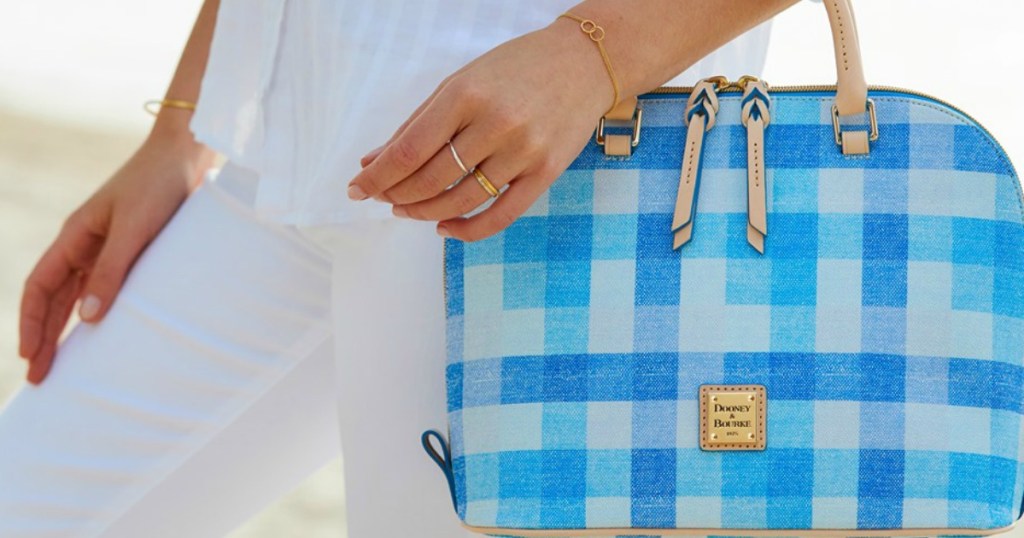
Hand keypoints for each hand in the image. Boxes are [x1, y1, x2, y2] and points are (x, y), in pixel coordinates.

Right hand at [18, 129, 211, 384]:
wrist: (187, 157)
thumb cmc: (158, 186)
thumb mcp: (133, 229)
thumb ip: (112, 271)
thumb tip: (87, 319)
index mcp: (75, 235)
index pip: (40, 286)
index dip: (31, 322)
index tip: (29, 356)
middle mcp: (85, 244)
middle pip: (54, 298)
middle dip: (44, 337)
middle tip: (41, 378)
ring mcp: (107, 248)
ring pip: (78, 296)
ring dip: (68, 329)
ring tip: (64, 366)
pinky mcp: (133, 250)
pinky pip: (106, 287)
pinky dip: (98, 312)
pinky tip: (100, 335)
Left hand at [348, 17, 615, 240]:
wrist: (584, 63)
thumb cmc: (515, 69)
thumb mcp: (460, 83)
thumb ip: (417, 124)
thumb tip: (374, 161)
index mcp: (465, 95)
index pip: (408, 150)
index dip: (377, 177)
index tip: (357, 189)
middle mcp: (495, 124)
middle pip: (431, 179)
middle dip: (398, 196)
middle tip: (384, 199)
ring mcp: (524, 151)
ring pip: (461, 200)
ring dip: (426, 213)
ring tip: (409, 211)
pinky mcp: (546, 173)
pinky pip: (500, 215)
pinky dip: (468, 229)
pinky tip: (445, 227)